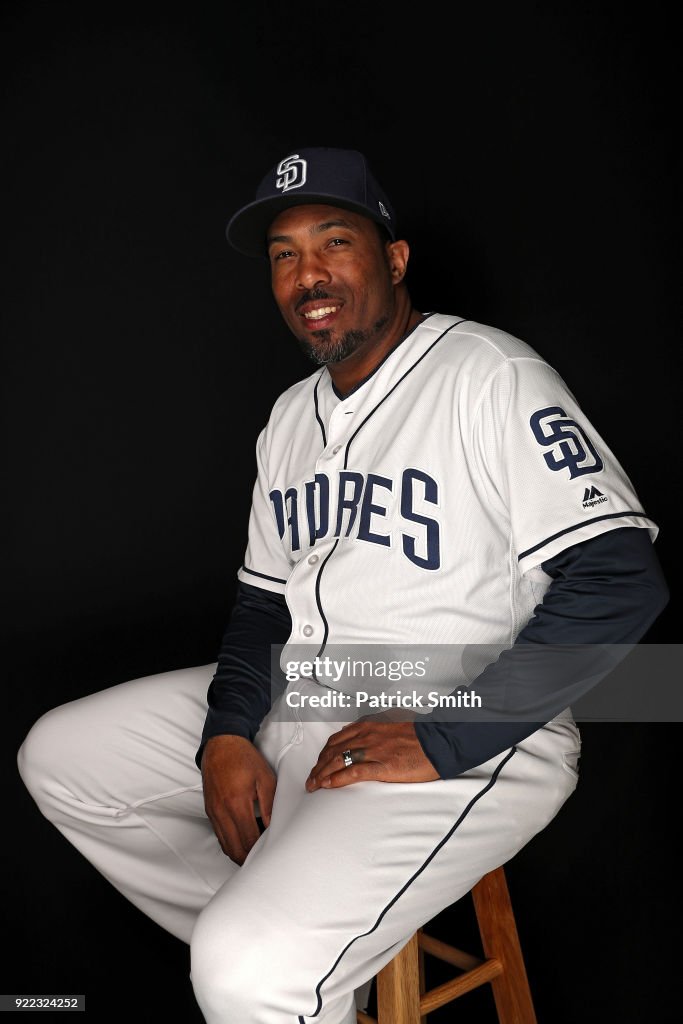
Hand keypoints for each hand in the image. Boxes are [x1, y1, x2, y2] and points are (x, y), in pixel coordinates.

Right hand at [201, 735, 275, 863]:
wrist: (221, 744)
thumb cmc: (243, 758)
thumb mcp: (265, 778)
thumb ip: (270, 805)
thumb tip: (273, 828)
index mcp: (236, 803)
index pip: (248, 841)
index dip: (260, 852)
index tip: (272, 853)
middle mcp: (221, 812)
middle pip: (235, 850)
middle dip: (249, 859)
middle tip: (264, 858)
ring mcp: (213, 813)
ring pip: (225, 846)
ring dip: (240, 853)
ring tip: (256, 851)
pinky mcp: (209, 811)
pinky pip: (219, 835)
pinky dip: (231, 843)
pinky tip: (243, 839)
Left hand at [305, 720, 439, 790]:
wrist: (437, 741)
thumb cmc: (418, 735)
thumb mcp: (391, 725)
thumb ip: (374, 729)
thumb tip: (361, 733)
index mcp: (369, 726)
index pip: (337, 740)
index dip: (324, 753)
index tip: (318, 763)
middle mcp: (366, 736)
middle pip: (333, 751)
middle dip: (318, 766)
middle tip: (311, 779)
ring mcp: (373, 751)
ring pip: (338, 761)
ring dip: (322, 774)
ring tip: (314, 785)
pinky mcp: (382, 766)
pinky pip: (354, 772)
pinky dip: (338, 779)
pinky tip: (329, 785)